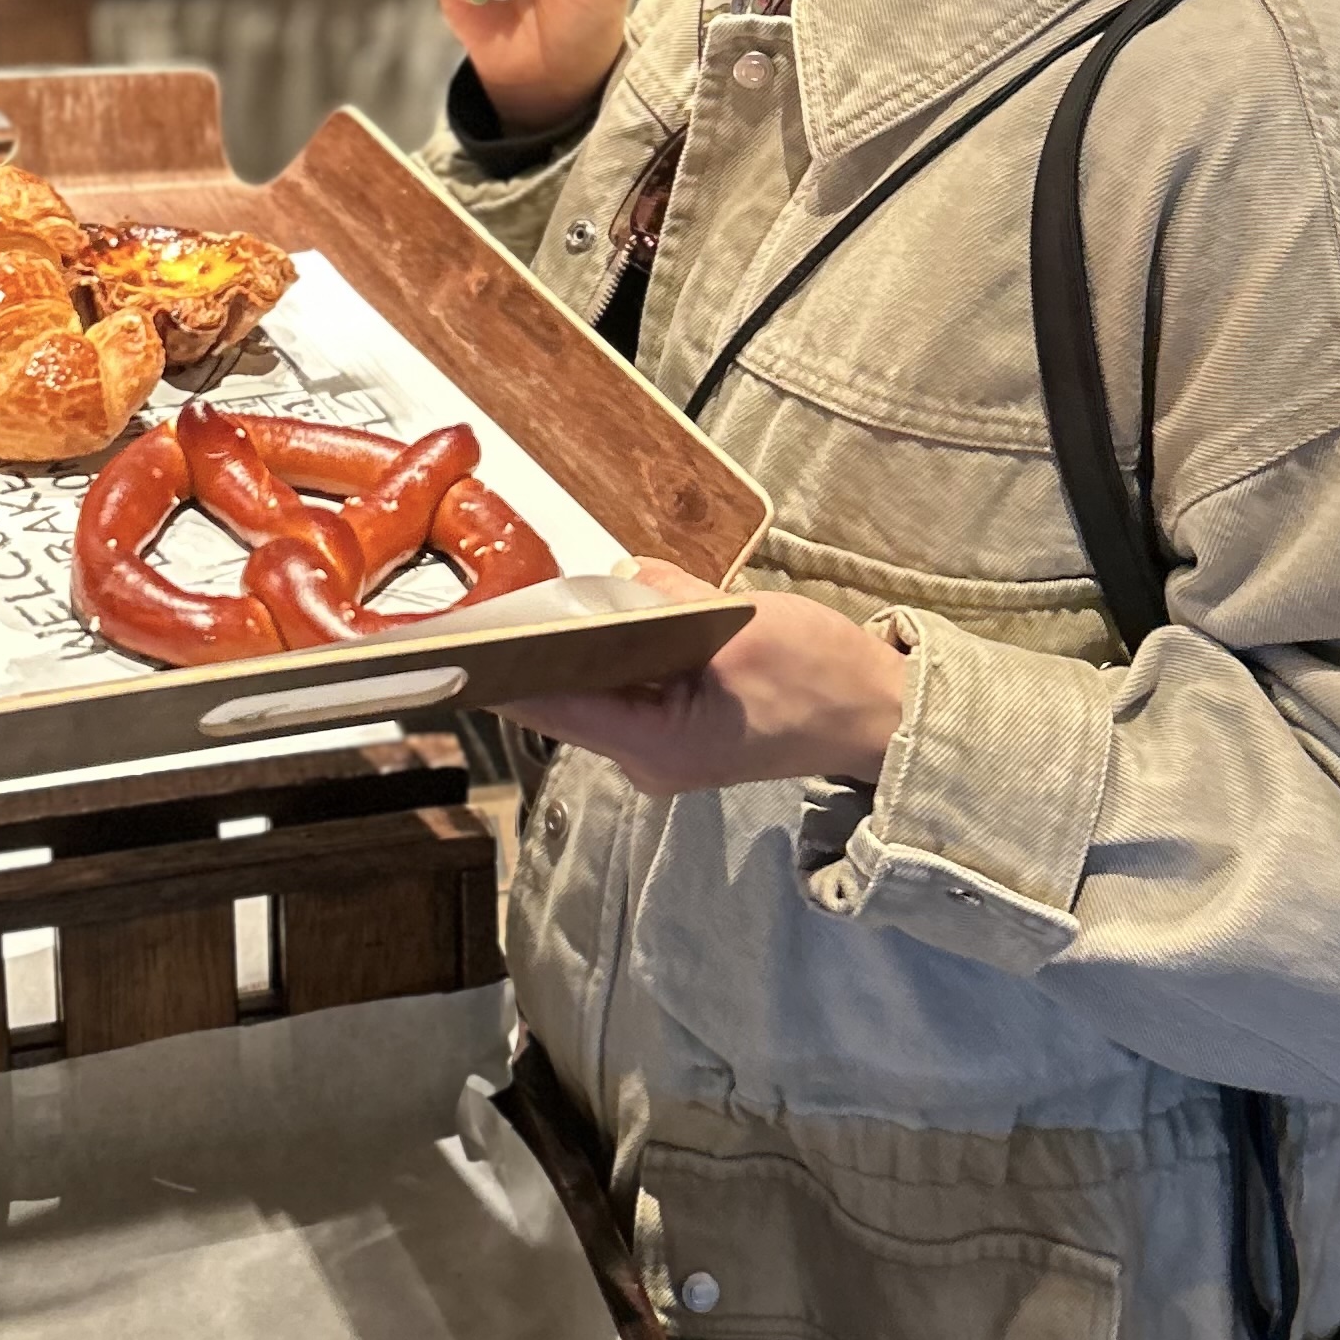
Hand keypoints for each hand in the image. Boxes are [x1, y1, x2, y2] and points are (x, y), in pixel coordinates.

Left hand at [507, 560, 907, 797]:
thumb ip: (669, 600)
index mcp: (653, 745)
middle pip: (566, 699)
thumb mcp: (743, 624)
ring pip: (595, 690)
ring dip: (578, 647)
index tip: (457, 635)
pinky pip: (627, 688)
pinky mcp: (678, 729)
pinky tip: (606, 615)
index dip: (502, 668)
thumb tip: (618, 579)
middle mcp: (645, 759)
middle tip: (496, 592)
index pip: (551, 706)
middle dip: (537, 648)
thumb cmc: (820, 679)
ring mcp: (661, 748)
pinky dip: (614, 654)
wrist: (881, 717)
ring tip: (540, 595)